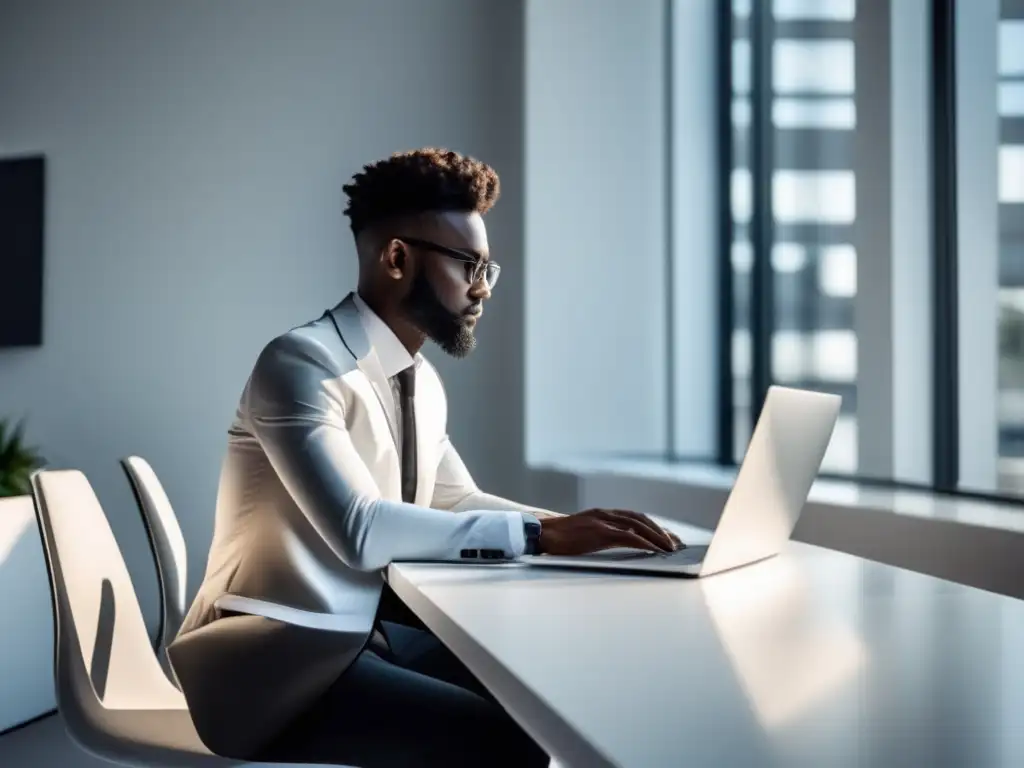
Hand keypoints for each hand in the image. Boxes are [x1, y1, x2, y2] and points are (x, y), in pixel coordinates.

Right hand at [537, 509, 683, 555]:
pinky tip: (655, 550)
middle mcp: (605, 514)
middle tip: (675, 544)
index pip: (634, 517)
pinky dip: (645, 542)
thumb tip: (617, 544)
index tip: (667, 537)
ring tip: (670, 548)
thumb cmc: (559, 539)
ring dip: (657, 536)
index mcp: (602, 514)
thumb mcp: (584, 534)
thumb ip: (600, 535)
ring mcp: (603, 521)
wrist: (541, 534)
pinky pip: (629, 536)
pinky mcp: (600, 532)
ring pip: (639, 525)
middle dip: (660, 531)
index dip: (653, 526)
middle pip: (641, 519)